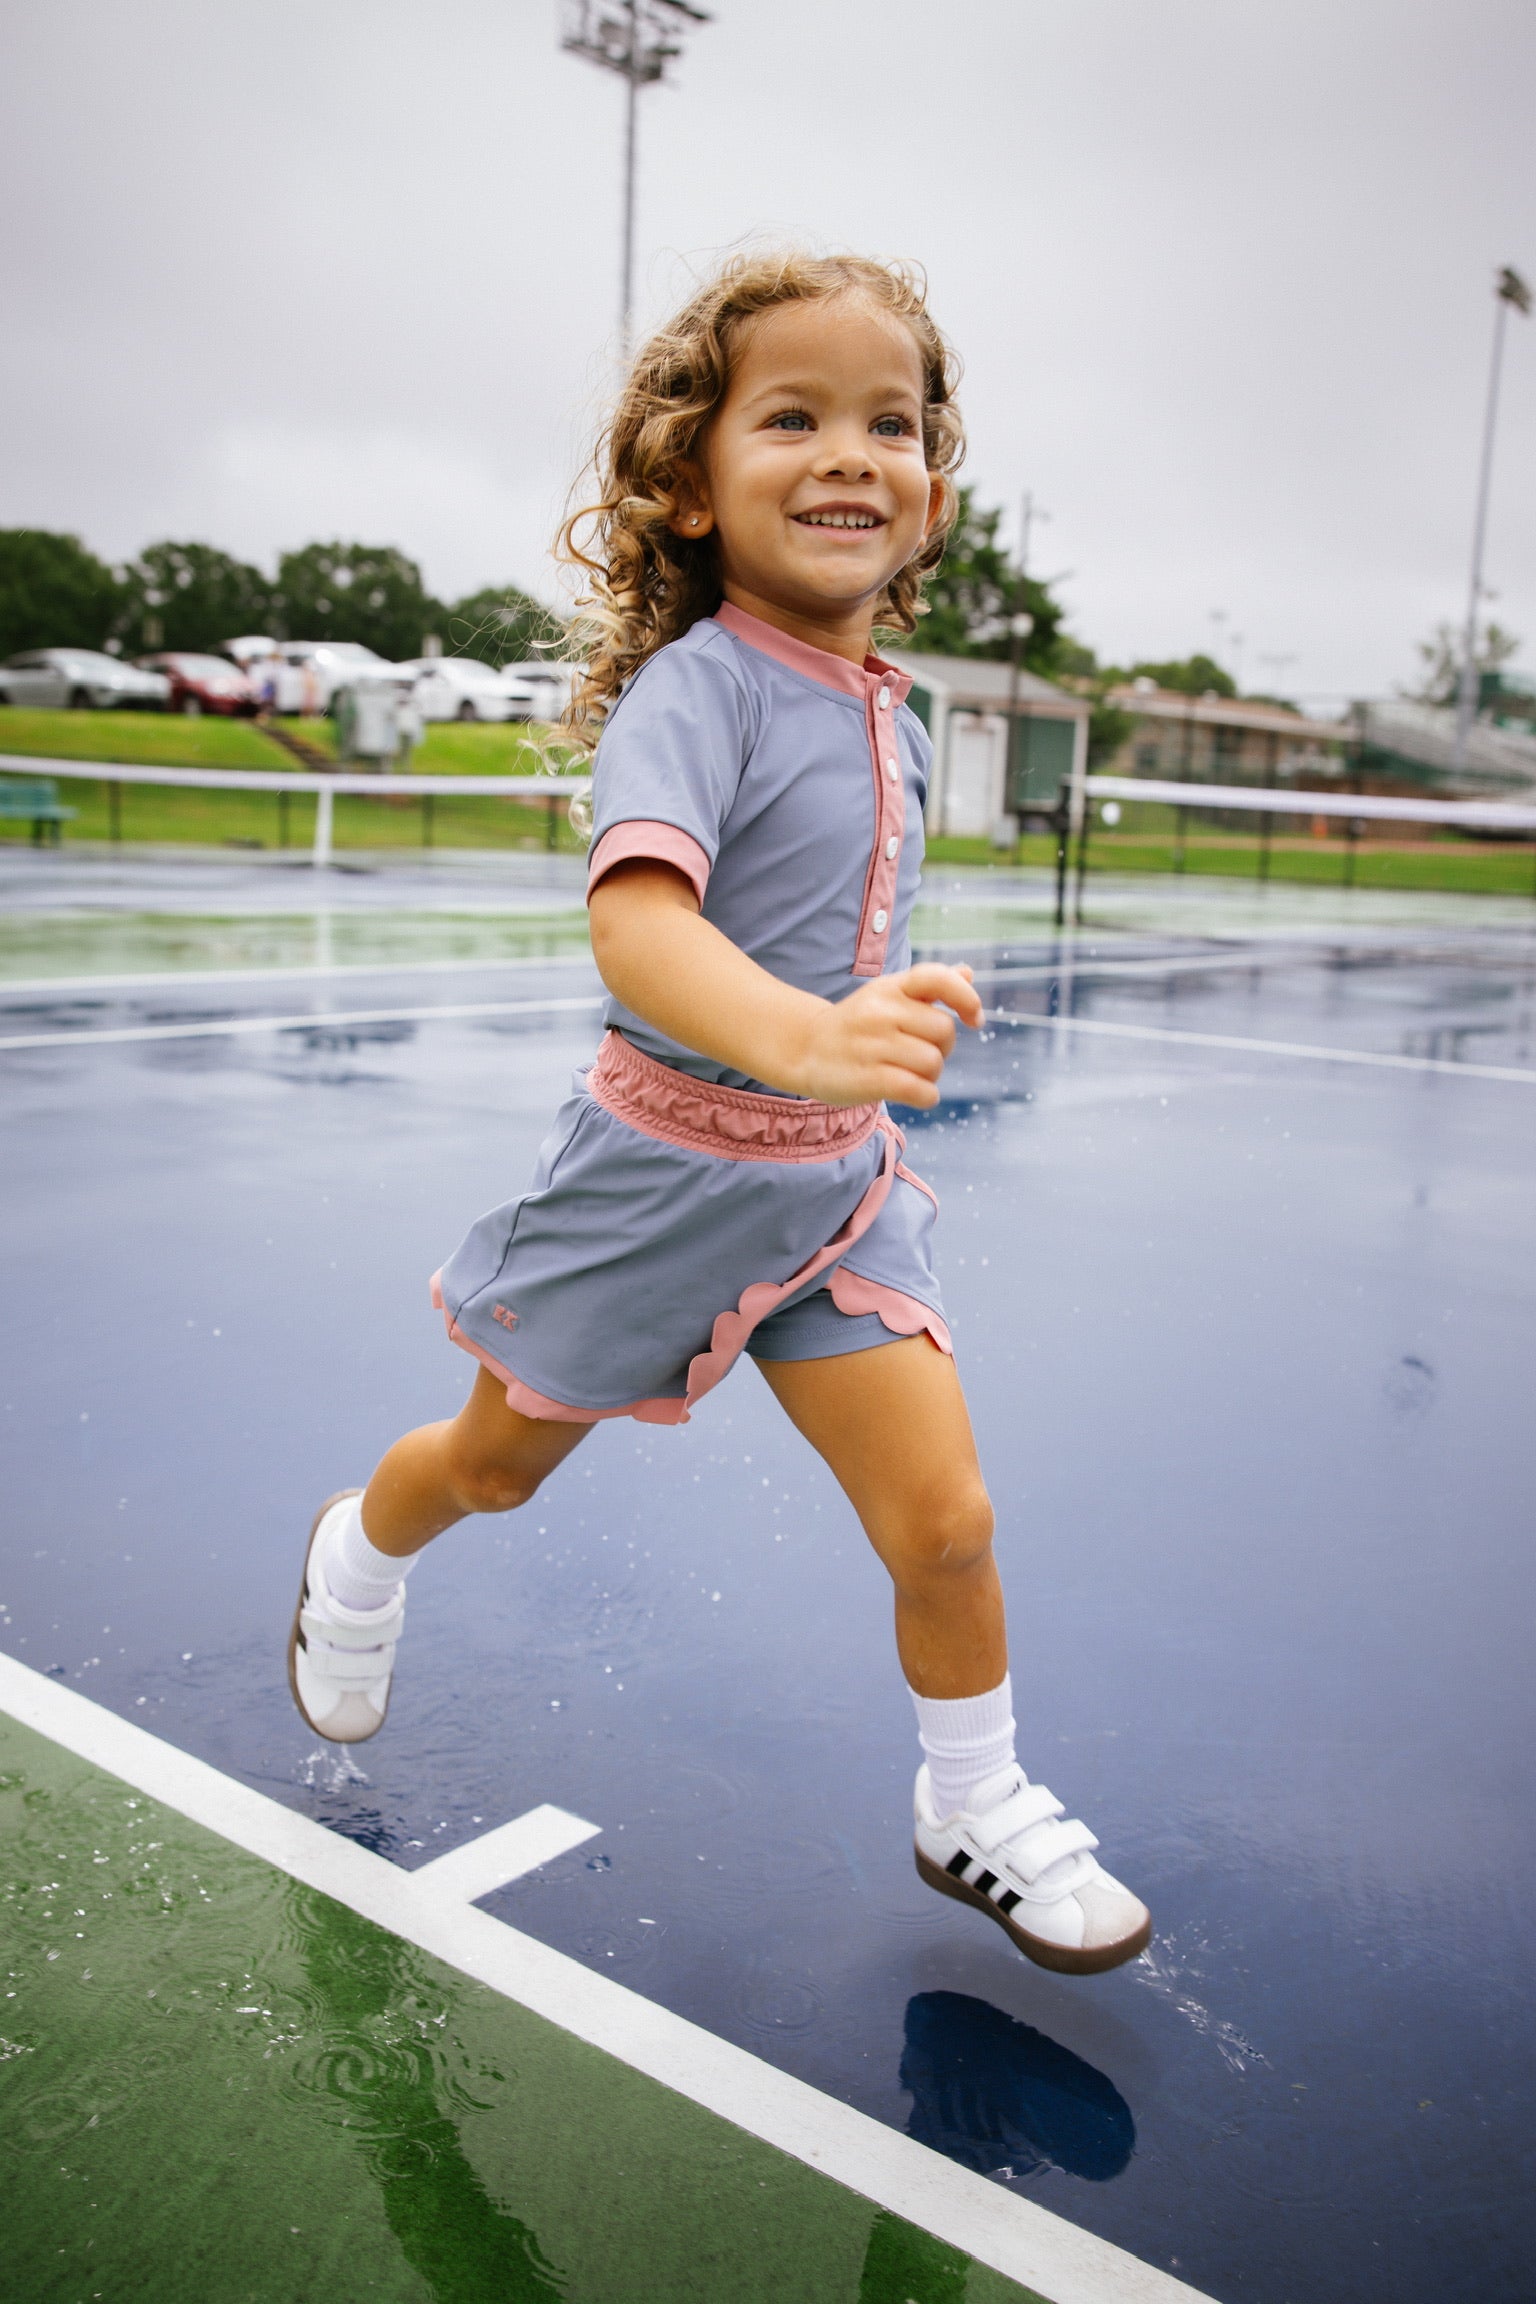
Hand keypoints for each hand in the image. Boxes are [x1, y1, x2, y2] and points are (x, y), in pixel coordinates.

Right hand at [789, 965, 982, 1108]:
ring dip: (931, 1076)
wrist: (804, 1050)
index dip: (966, 998)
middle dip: (943, 1048)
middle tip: (920, 1054)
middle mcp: (880, 1012)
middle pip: (944, 1031)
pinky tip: (917, 1094)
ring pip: (933, 1063)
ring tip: (911, 1074)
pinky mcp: (868, 1079)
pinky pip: (919, 1090)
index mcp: (889, 988)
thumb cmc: (857, 1025)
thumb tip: (967, 975)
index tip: (974, 1019)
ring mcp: (872, 1045)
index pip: (937, 978)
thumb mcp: (887, 997)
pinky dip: (926, 1097)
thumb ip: (929, 987)